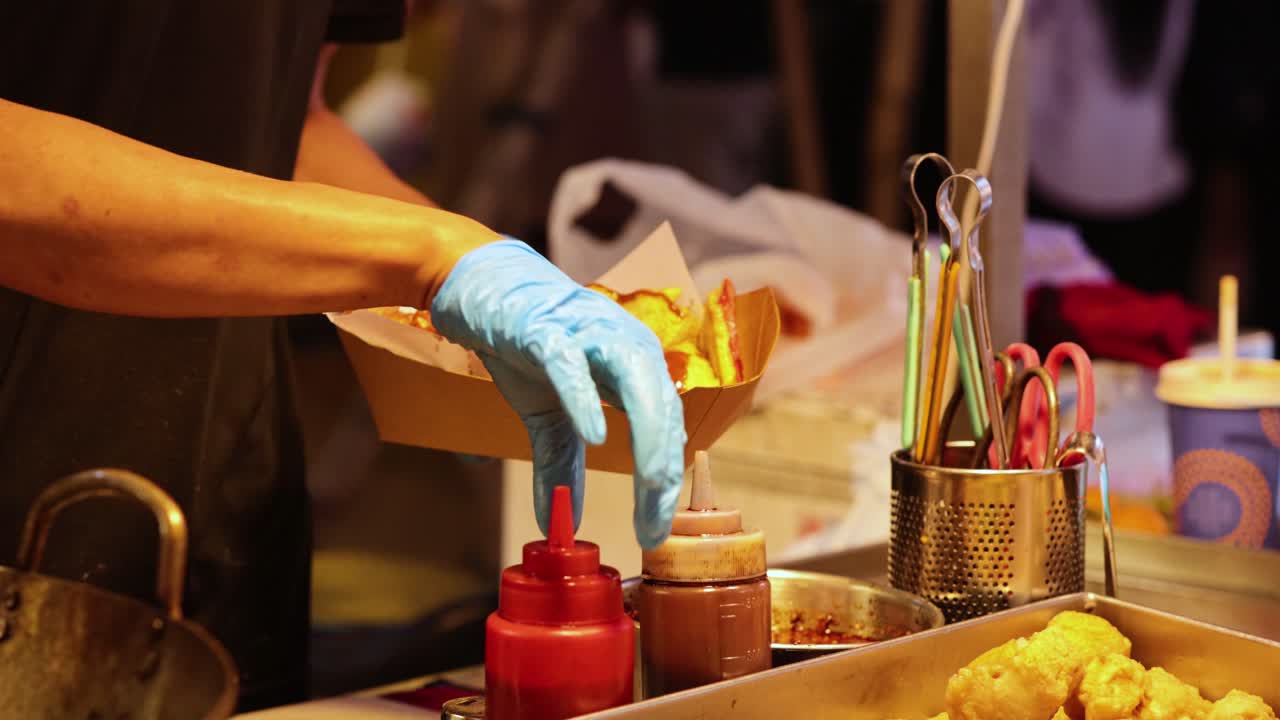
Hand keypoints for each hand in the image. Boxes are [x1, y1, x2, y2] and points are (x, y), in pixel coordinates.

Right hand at [431, 239, 685, 548]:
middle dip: (664, 472)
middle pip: (662, 411)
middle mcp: (626, 345)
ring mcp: (588, 333)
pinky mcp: (545, 328)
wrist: (483, 287)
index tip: (654, 532)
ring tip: (652, 485)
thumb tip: (557, 521)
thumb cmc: (526, 344)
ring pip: (636, 384)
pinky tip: (596, 434)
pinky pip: (571, 364)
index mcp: (636, 367)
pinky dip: (586, 398)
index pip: (665, 430)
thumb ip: (558, 464)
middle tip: (656, 526)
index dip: (663, 484)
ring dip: (648, 438)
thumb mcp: (546, 415)